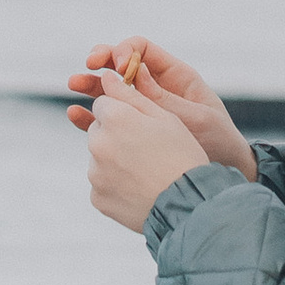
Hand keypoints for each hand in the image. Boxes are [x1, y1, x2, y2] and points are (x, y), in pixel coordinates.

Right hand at [65, 40, 255, 178]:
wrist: (217, 178)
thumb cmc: (217, 142)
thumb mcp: (195, 117)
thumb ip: (164, 97)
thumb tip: (134, 69)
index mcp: (174, 76)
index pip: (142, 50)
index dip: (125, 50)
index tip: (115, 63)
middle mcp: (154, 88)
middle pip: (120, 65)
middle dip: (102, 61)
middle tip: (89, 64)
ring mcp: (141, 109)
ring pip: (109, 90)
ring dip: (90, 85)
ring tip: (74, 84)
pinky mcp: (132, 131)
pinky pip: (108, 119)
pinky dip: (90, 116)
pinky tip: (75, 114)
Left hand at [81, 74, 213, 232]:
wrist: (188, 206)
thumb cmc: (182, 156)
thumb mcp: (165, 118)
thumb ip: (131, 95)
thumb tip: (106, 77)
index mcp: (115, 118)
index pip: (103, 102)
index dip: (123, 111)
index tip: (141, 124)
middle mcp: (98, 143)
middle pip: (99, 130)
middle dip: (115, 134)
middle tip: (146, 149)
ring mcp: (95, 173)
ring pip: (100, 158)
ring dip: (115, 160)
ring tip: (146, 171)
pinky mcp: (97, 198)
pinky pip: (102, 184)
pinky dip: (116, 185)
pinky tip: (139, 188)